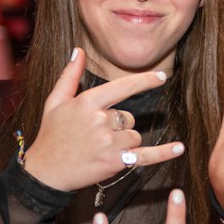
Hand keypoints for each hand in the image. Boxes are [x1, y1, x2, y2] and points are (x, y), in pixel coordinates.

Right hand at [21, 48, 183, 191]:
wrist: (44, 172)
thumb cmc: (50, 135)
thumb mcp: (55, 101)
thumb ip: (70, 75)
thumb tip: (78, 50)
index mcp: (88, 102)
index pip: (123, 86)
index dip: (144, 81)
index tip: (161, 77)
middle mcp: (100, 120)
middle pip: (128, 117)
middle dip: (117, 126)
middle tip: (93, 137)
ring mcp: (108, 142)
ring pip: (133, 136)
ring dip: (123, 143)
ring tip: (98, 150)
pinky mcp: (115, 162)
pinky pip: (145, 155)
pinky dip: (163, 153)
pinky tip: (179, 148)